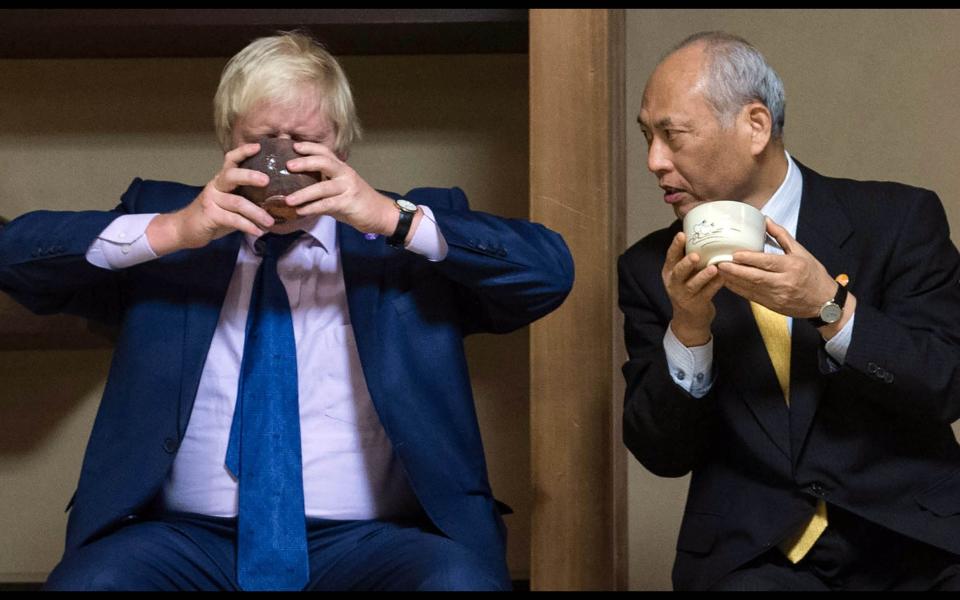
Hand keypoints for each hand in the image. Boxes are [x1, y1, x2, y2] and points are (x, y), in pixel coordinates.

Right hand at [147, 143, 274, 253]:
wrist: (186, 229)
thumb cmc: (214, 214)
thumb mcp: (229, 202)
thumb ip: (246, 197)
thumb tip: (275, 199)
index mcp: (222, 180)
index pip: (231, 160)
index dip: (243, 152)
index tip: (258, 147)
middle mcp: (216, 186)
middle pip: (232, 176)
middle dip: (250, 176)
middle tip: (267, 180)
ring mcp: (212, 200)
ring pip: (237, 202)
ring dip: (257, 213)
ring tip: (270, 222)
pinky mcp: (210, 216)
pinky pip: (233, 219)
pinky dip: (247, 226)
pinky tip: (258, 232)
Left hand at [282, 142, 414, 236]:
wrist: (380, 213)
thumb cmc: (356, 201)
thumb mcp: (340, 188)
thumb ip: (323, 183)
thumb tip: (297, 185)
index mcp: (341, 168)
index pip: (325, 152)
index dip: (309, 147)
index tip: (293, 145)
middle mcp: (345, 174)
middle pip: (324, 162)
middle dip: (305, 162)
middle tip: (288, 165)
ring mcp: (348, 188)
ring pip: (322, 187)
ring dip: (303, 194)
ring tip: (288, 199)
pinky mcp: (348, 203)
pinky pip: (327, 205)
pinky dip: (312, 208)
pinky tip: (300, 211)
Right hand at [663, 231, 724, 345]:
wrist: (690, 319)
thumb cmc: (689, 289)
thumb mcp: (684, 274)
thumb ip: (690, 260)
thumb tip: (706, 236)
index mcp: (669, 272)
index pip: (670, 257)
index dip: (675, 246)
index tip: (682, 234)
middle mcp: (674, 283)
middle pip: (678, 272)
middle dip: (686, 263)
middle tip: (694, 255)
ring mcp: (684, 295)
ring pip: (693, 285)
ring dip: (703, 276)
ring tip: (713, 268)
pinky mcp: (696, 305)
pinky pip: (707, 293)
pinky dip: (715, 285)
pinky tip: (723, 278)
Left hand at [716, 218, 836, 317]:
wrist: (824, 302)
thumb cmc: (813, 274)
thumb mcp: (801, 252)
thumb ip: (782, 236)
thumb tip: (765, 220)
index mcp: (792, 266)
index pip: (767, 262)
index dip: (749, 259)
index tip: (734, 254)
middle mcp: (784, 282)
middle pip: (755, 277)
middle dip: (735, 271)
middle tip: (719, 263)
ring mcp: (777, 296)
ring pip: (750, 289)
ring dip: (733, 280)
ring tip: (718, 272)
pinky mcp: (773, 306)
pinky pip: (752, 297)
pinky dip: (738, 290)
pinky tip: (728, 282)